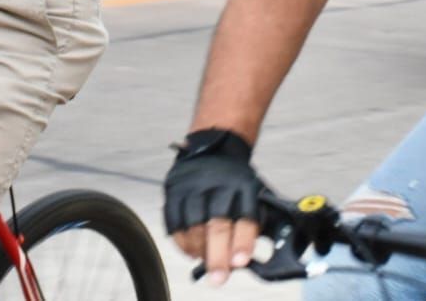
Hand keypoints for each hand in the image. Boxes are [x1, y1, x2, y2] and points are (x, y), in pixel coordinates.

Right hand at [163, 128, 264, 285]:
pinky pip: (174, 221)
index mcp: (244, 185)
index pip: (245, 216)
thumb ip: (248, 224)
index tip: (240, 262)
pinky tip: (190, 251)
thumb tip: (239, 261)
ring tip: (204, 261)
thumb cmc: (235, 180)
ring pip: (193, 225)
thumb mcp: (252, 192)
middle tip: (219, 277)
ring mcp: (193, 185)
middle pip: (217, 224)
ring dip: (199, 250)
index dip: (243, 241)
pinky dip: (182, 242)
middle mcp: (219, 183)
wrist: (214, 147)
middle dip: (218, 256)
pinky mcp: (174, 188)